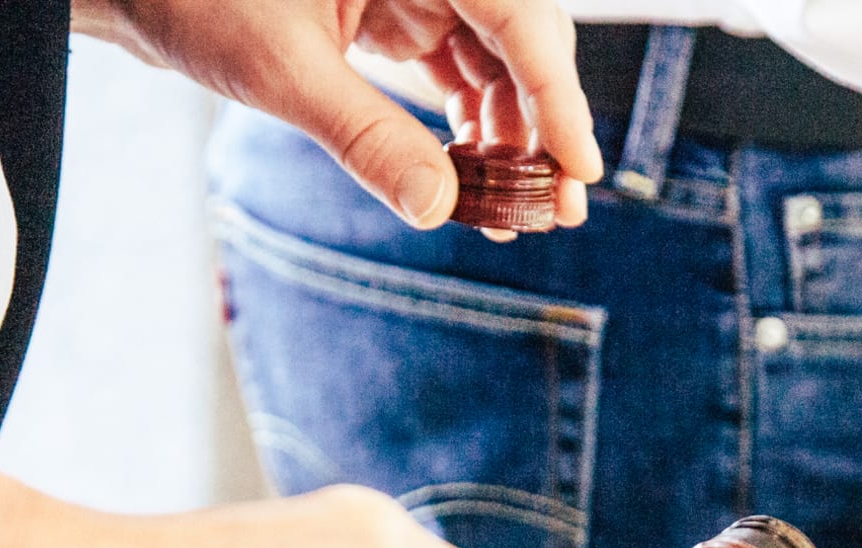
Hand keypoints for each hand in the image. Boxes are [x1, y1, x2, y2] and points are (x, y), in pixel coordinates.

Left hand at [78, 0, 599, 228]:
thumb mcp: (280, 69)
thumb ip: (364, 136)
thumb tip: (439, 209)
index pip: (518, 15)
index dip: (558, 94)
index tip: (581, 165)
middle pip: (524, 37)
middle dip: (546, 123)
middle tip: (561, 208)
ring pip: (500, 62)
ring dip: (514, 138)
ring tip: (519, 213)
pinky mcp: (402, 16)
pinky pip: (462, 72)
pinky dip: (474, 130)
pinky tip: (477, 186)